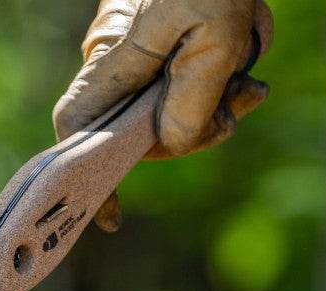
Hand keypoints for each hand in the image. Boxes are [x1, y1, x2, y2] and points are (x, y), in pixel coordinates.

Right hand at [53, 0, 272, 229]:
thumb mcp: (217, 39)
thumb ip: (192, 99)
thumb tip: (171, 145)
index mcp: (112, 61)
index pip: (76, 126)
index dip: (87, 173)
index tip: (110, 216)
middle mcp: (115, 65)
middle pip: (137, 131)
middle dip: (191, 132)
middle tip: (241, 105)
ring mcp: (136, 61)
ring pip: (165, 114)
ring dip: (213, 110)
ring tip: (250, 83)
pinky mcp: (159, 55)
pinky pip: (180, 92)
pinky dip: (215, 92)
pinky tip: (245, 76)